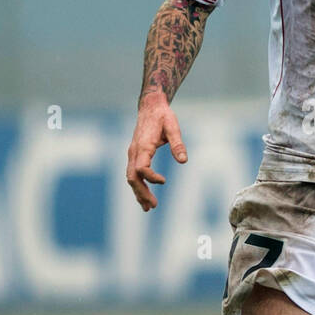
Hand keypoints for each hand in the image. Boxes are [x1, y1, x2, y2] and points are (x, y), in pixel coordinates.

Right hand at [126, 92, 186, 209]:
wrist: (150, 107)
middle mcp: (134, 152)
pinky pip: (133, 174)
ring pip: (131, 177)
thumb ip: (178, 144)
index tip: (164, 181)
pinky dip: (137, 186)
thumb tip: (184, 161)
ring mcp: (132, 154)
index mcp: (143, 146)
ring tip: (148, 208)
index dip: (151, 177)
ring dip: (138, 192)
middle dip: (141, 192)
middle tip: (153, 206)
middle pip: (132, 177)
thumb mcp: (173, 127)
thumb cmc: (163, 116)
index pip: (141, 167)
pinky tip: (144, 197)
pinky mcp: (135, 155)